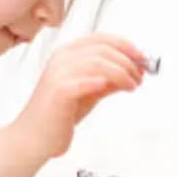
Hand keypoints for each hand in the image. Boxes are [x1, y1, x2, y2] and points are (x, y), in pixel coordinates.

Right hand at [15, 32, 145, 157]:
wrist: (35, 138)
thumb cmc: (61, 114)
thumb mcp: (92, 92)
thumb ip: (112, 80)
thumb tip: (138, 70)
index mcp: (68, 54)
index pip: (100, 38)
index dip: (125, 44)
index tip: (142, 56)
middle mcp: (61, 59)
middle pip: (102, 49)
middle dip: (127, 62)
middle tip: (139, 77)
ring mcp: (57, 74)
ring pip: (96, 62)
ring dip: (121, 73)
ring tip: (131, 86)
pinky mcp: (57, 93)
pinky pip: (80, 82)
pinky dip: (97, 82)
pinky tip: (108, 87)